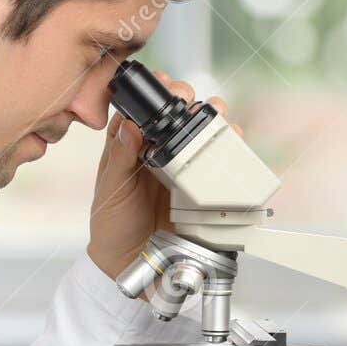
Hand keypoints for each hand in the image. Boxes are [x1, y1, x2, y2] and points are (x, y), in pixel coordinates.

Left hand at [87, 72, 237, 281]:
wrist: (134, 263)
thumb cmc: (113, 226)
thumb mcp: (111, 191)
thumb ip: (119, 160)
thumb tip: (128, 127)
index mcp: (130, 146)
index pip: (143, 108)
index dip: (155, 91)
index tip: (163, 82)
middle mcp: (158, 152)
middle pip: (177, 114)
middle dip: (187, 98)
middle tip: (189, 99)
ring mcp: (182, 168)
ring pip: (201, 132)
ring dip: (212, 117)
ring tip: (217, 113)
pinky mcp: (201, 185)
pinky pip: (218, 162)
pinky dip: (229, 146)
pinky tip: (234, 139)